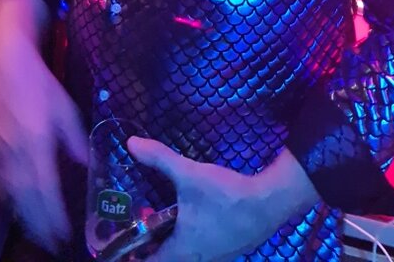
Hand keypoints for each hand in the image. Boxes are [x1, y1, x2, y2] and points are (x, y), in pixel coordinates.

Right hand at [0, 1, 86, 252]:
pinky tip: (17, 204)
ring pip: (10, 188)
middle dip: (37, 221)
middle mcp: (15, 147)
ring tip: (35, 230)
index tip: (62, 232)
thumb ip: (72, 136)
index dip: (52, 212)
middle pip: (25, 194)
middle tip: (50, 241)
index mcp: (36, 138)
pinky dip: (9, 195)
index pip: (44, 185)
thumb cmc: (38, 79)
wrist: (5, 57)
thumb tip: (83, 162)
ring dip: (22, 213)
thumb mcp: (62, 104)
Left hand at [129, 139, 317, 261]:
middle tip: (141, 225)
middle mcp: (198, 260)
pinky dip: (190, 240)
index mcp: (182, 251)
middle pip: (167, 260)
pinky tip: (191, 219)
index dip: (134, 255)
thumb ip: (159, 158)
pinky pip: (201, 251)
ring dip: (172, 243)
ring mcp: (216, 258)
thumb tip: (130, 143)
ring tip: (161, 221)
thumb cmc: (224, 195)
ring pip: (186, 257)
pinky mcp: (229, 250)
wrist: (268, 202)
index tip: (124, 242)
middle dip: (152, 246)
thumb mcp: (188, 173)